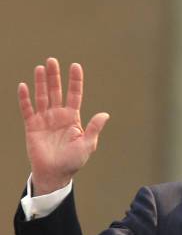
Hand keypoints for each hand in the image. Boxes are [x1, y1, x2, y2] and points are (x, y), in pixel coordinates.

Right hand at [17, 58, 109, 194]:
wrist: (55, 173)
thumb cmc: (73, 161)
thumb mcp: (87, 145)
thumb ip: (93, 129)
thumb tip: (105, 114)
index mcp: (73, 119)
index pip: (74, 95)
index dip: (75, 81)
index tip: (75, 66)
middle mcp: (58, 116)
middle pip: (56, 91)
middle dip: (54, 76)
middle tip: (52, 61)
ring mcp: (44, 119)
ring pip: (42, 96)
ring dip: (40, 82)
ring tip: (40, 68)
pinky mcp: (32, 126)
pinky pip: (27, 109)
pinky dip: (25, 98)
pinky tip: (24, 86)